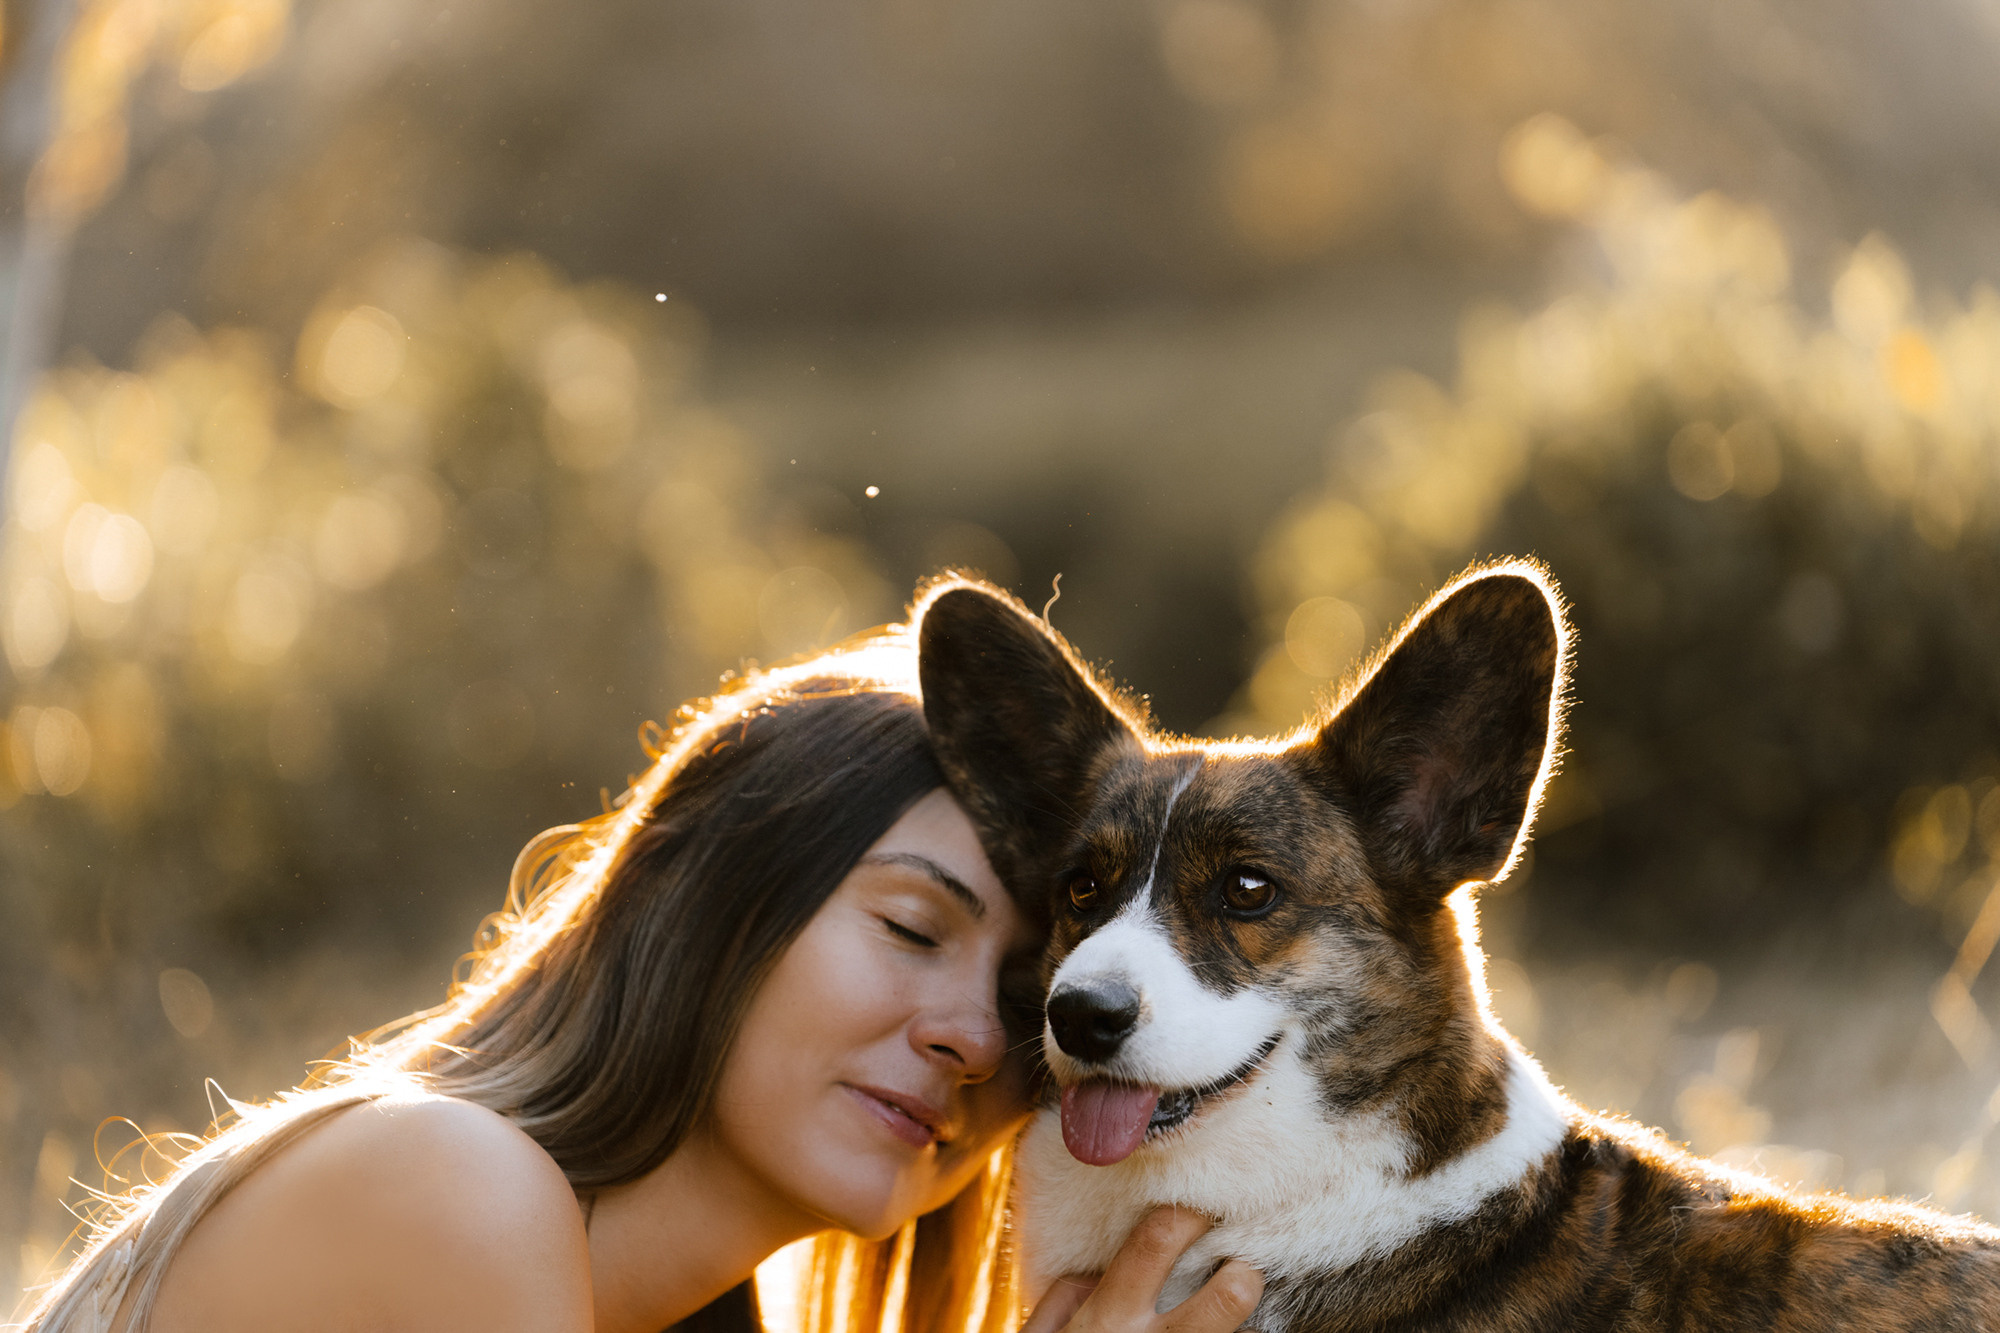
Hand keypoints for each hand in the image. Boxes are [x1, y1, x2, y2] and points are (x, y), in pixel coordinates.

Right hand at [1020, 1207, 1263, 1332]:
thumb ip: (1063, 1300)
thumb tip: (1097, 1270)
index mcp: (1109, 1320)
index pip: (1160, 1239)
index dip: (1190, 1213)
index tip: (1202, 1210)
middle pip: (1230, 1296)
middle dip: (1246, 1274)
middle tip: (1240, 1271)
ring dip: (1236, 1331)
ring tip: (1221, 1318)